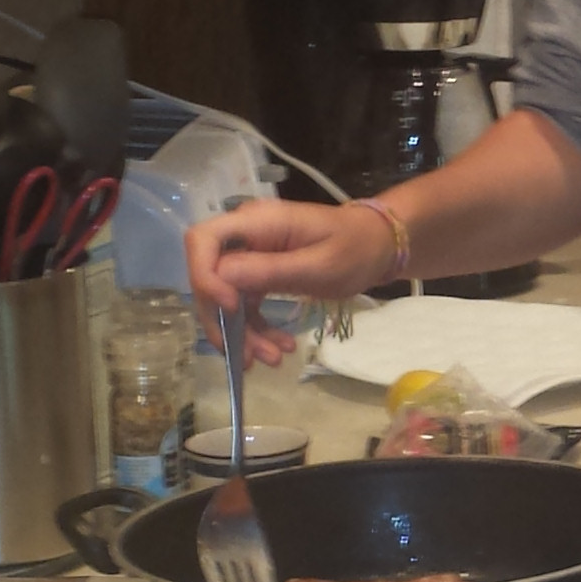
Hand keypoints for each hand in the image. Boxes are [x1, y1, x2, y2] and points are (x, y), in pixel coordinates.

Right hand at [186, 198, 396, 366]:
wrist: (377, 246)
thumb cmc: (355, 247)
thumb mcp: (320, 264)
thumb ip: (271, 270)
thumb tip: (221, 278)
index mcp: (257, 222)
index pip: (202, 240)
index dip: (204, 276)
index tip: (229, 308)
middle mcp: (245, 236)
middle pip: (209, 276)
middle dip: (223, 320)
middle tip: (249, 354)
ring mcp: (251, 256)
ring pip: (225, 299)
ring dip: (242, 333)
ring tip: (272, 360)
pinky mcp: (259, 275)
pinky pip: (244, 305)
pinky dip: (256, 330)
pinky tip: (279, 348)